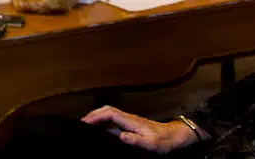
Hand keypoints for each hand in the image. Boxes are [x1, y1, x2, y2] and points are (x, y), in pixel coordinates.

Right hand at [81, 107, 199, 153]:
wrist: (174, 136)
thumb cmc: (163, 141)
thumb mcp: (151, 144)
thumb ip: (136, 140)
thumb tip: (121, 136)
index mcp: (131, 121)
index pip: (110, 113)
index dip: (96, 115)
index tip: (85, 121)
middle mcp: (128, 118)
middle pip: (107, 110)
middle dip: (93, 114)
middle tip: (81, 123)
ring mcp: (129, 121)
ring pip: (109, 114)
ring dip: (97, 117)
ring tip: (87, 125)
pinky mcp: (130, 125)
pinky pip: (113, 120)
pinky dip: (103, 122)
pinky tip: (100, 130)